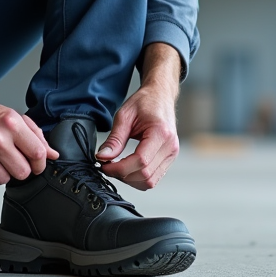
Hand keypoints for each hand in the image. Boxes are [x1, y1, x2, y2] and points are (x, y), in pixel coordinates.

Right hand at [0, 93, 57, 186]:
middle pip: (23, 172)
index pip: (38, 153)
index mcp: (12, 123)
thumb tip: (51, 153)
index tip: (37, 164)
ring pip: (4, 180)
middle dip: (20, 169)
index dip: (40, 163)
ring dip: (2, 173)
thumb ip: (34, 134)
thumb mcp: (10, 115)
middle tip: (13, 160)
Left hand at [96, 43, 181, 190]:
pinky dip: (138, 177)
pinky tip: (128, 167)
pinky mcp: (169, 158)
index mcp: (161, 133)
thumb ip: (114, 139)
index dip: (119, 168)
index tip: (104, 165)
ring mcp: (172, 153)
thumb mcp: (125, 115)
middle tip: (107, 166)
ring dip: (130, 179)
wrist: (160, 95)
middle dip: (122, 175)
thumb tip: (103, 157)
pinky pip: (154, 177)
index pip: (140, 161)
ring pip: (150, 181)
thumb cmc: (145, 101)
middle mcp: (170, 146)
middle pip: (145, 175)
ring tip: (117, 167)